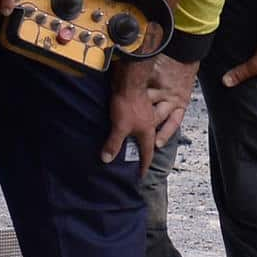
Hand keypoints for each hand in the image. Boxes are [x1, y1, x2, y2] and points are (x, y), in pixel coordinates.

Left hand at [103, 56, 195, 170]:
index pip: (147, 153)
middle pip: (148, 142)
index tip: (141, 174)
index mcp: (147, 132)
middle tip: (138, 160)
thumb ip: (113, 144)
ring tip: (131, 144)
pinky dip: (132, 126)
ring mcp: (145, 114)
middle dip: (143, 152)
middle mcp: (149, 124)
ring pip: (143, 130)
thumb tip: (106, 159)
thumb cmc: (128, 104)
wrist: (129, 81)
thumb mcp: (119, 127)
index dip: (144, 165)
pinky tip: (126, 125)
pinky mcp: (139, 105)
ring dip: (138, 138)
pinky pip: (137, 120)